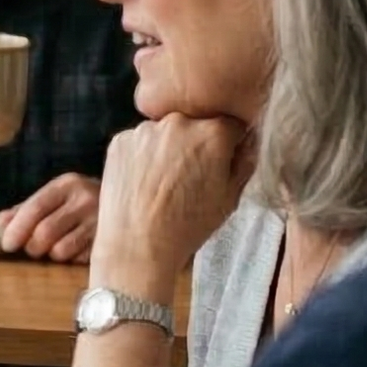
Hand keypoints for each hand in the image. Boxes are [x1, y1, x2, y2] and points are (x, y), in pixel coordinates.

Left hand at [0, 172, 101, 260]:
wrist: (129, 204)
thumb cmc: (81, 202)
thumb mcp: (55, 197)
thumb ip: (27, 208)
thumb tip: (2, 222)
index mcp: (67, 184)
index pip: (35, 208)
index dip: (17, 229)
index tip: (7, 245)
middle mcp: (86, 199)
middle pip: (45, 232)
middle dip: (32, 246)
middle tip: (32, 249)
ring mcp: (101, 222)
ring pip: (62, 250)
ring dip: (52, 254)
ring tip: (55, 248)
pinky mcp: (111, 242)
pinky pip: (79, 259)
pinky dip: (71, 259)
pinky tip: (76, 249)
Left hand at [90, 114, 253, 297]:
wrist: (138, 244)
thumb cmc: (189, 225)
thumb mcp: (231, 197)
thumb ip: (244, 162)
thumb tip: (246, 143)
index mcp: (213, 133)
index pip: (231, 125)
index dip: (230, 144)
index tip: (224, 161)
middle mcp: (178, 122)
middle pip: (196, 125)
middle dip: (198, 143)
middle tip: (193, 175)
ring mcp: (145, 129)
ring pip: (166, 132)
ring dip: (169, 147)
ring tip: (166, 182)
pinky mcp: (120, 140)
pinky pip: (139, 141)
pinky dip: (144, 155)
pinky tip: (145, 181)